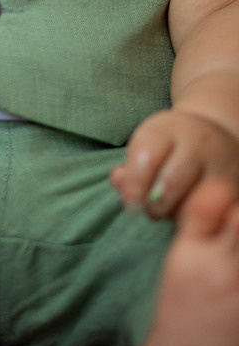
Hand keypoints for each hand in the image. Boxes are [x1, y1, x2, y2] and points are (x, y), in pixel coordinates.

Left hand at [110, 109, 238, 219]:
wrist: (217, 137)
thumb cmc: (171, 146)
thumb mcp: (149, 144)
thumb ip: (130, 165)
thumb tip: (118, 180)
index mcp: (169, 127)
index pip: (146, 157)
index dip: (133, 185)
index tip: (129, 203)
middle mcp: (198, 142)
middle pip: (170, 182)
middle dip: (152, 204)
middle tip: (146, 210)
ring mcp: (221, 163)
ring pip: (193, 201)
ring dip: (173, 214)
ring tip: (164, 211)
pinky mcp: (234, 185)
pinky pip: (211, 210)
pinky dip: (194, 217)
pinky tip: (184, 213)